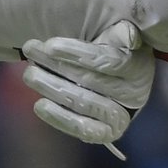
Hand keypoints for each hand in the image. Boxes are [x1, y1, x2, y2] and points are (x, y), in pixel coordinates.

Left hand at [23, 22, 153, 145]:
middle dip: (57, 65)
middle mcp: (133, 95)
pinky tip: (39, 105)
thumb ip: (120, 34)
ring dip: (52, 88)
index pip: (111, 60)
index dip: (78, 53)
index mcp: (138, 67)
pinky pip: (81, 128)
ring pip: (83, 103)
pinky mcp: (105, 133)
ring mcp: (119, 117)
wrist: (114, 81)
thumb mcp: (115, 37)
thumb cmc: (110, 50)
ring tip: (29, 74)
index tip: (50, 45)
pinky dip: (59, 117)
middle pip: (91, 80)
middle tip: (30, 50)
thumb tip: (129, 36)